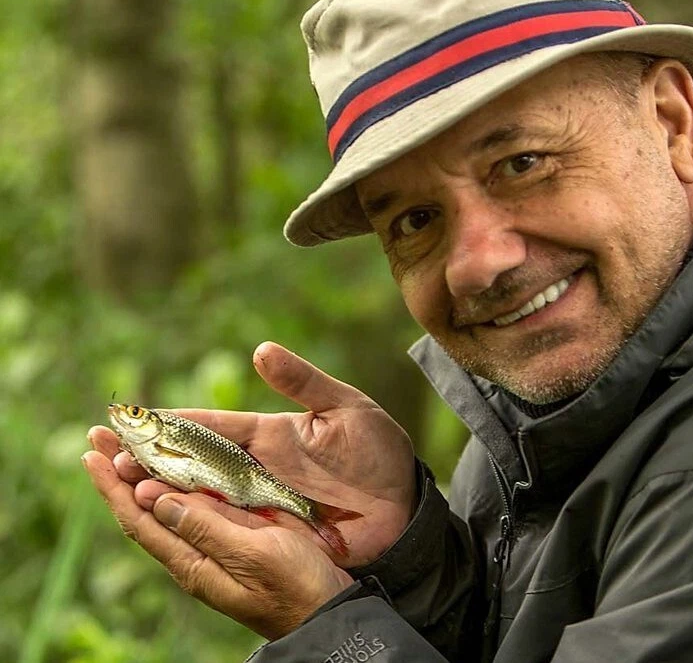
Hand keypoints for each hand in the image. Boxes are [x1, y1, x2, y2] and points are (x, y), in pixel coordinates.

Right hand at [83, 341, 417, 638]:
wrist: (406, 505)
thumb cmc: (379, 452)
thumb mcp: (345, 408)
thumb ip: (303, 382)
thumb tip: (260, 350)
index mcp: (268, 434)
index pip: (208, 424)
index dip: (169, 421)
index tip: (129, 415)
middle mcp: (255, 467)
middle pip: (191, 460)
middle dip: (148, 454)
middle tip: (100, 449)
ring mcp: (260, 500)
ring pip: (199, 493)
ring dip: (159, 485)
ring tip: (117, 480)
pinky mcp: (271, 529)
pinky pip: (224, 524)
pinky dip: (192, 518)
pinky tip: (160, 512)